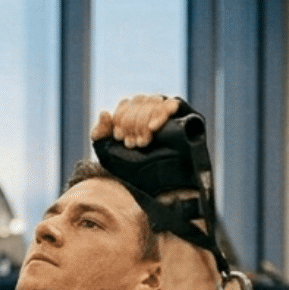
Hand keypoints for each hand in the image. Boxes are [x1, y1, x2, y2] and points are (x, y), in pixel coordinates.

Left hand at [92, 95, 206, 205]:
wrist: (159, 188)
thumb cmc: (136, 173)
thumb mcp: (108, 154)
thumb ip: (99, 133)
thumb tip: (105, 112)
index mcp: (136, 119)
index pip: (126, 104)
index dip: (121, 118)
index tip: (120, 138)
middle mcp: (154, 114)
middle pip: (139, 101)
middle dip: (132, 122)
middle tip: (132, 144)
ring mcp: (171, 115)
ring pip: (154, 101)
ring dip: (143, 121)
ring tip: (143, 143)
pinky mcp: (189, 118)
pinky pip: (174, 103)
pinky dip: (161, 113)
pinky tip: (153, 128)